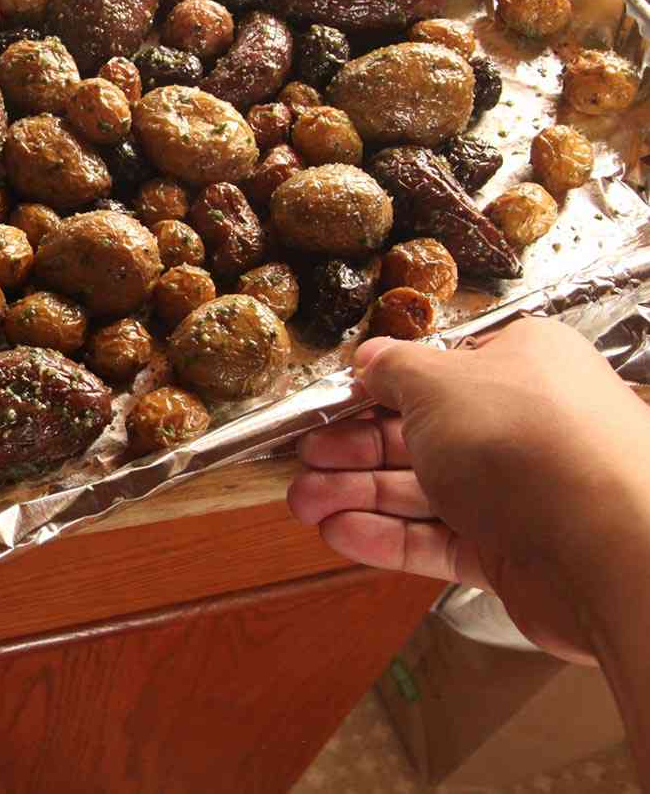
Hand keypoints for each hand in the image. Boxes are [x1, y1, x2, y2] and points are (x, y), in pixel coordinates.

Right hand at [287, 317, 649, 663]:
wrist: (609, 545)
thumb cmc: (534, 441)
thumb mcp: (438, 381)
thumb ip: (394, 370)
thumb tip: (371, 358)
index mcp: (520, 366)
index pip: (436, 374)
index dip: (377, 390)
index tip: (330, 406)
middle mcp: (524, 427)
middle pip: (420, 436)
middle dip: (353, 450)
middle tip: (305, 459)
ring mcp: (520, 494)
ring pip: (424, 492)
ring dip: (358, 496)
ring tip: (304, 503)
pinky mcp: (515, 555)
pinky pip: (439, 542)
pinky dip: (387, 537)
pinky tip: (341, 533)